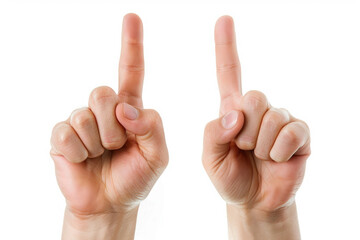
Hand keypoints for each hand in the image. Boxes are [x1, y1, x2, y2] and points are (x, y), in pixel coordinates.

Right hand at [50, 14, 167, 238]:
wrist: (111, 203)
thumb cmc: (136, 176)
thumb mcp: (158, 155)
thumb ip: (152, 128)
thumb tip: (125, 108)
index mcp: (129, 108)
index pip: (131, 71)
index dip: (132, 45)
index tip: (133, 18)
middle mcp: (104, 109)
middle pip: (103, 93)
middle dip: (113, 126)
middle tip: (116, 146)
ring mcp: (80, 120)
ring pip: (85, 115)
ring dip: (98, 142)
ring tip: (101, 155)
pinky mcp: (61, 136)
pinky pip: (67, 133)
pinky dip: (80, 153)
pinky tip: (84, 160)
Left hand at [202, 16, 310, 238]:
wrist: (254, 201)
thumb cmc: (230, 177)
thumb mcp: (210, 157)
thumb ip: (213, 132)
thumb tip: (236, 113)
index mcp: (233, 110)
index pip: (229, 72)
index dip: (225, 47)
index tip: (223, 19)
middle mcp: (258, 109)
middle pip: (253, 96)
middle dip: (245, 130)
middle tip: (245, 148)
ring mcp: (281, 119)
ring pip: (272, 116)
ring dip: (261, 145)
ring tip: (261, 157)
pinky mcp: (300, 133)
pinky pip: (292, 132)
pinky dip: (280, 151)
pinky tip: (278, 159)